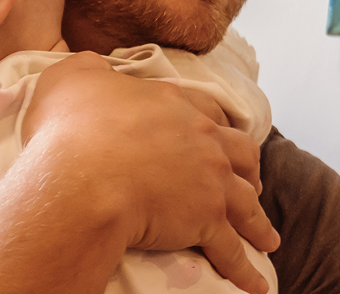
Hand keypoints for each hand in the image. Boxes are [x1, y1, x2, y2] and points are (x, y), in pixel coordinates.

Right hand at [22, 52, 278, 293]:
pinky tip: (254, 285)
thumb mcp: (70, 77)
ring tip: (269, 240)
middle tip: (252, 184)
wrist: (82, 176)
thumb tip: (91, 67)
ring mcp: (209, 181)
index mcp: (172, 103)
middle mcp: (201, 139)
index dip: (213, 122)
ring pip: (247, 203)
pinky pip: (232, 251)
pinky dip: (245, 271)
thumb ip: (87, 69)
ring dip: (259, 223)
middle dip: (249, 169)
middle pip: (240, 152)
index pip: (206, 108)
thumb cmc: (71, 126)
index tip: (218, 132)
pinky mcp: (206, 222)